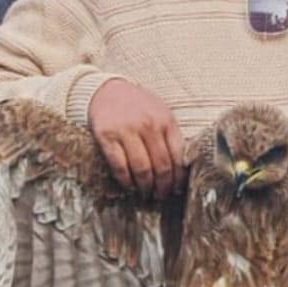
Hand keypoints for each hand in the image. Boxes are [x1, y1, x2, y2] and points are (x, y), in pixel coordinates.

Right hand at [86, 79, 185, 199]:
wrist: (106, 90)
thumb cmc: (137, 106)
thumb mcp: (160, 114)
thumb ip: (170, 136)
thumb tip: (181, 169)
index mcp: (166, 121)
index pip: (178, 157)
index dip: (178, 179)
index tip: (176, 190)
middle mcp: (148, 125)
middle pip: (161, 166)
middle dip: (163, 187)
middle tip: (161, 196)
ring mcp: (127, 130)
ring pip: (141, 169)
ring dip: (145, 187)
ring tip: (146, 194)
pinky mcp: (106, 136)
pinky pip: (119, 166)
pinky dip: (125, 181)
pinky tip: (129, 186)